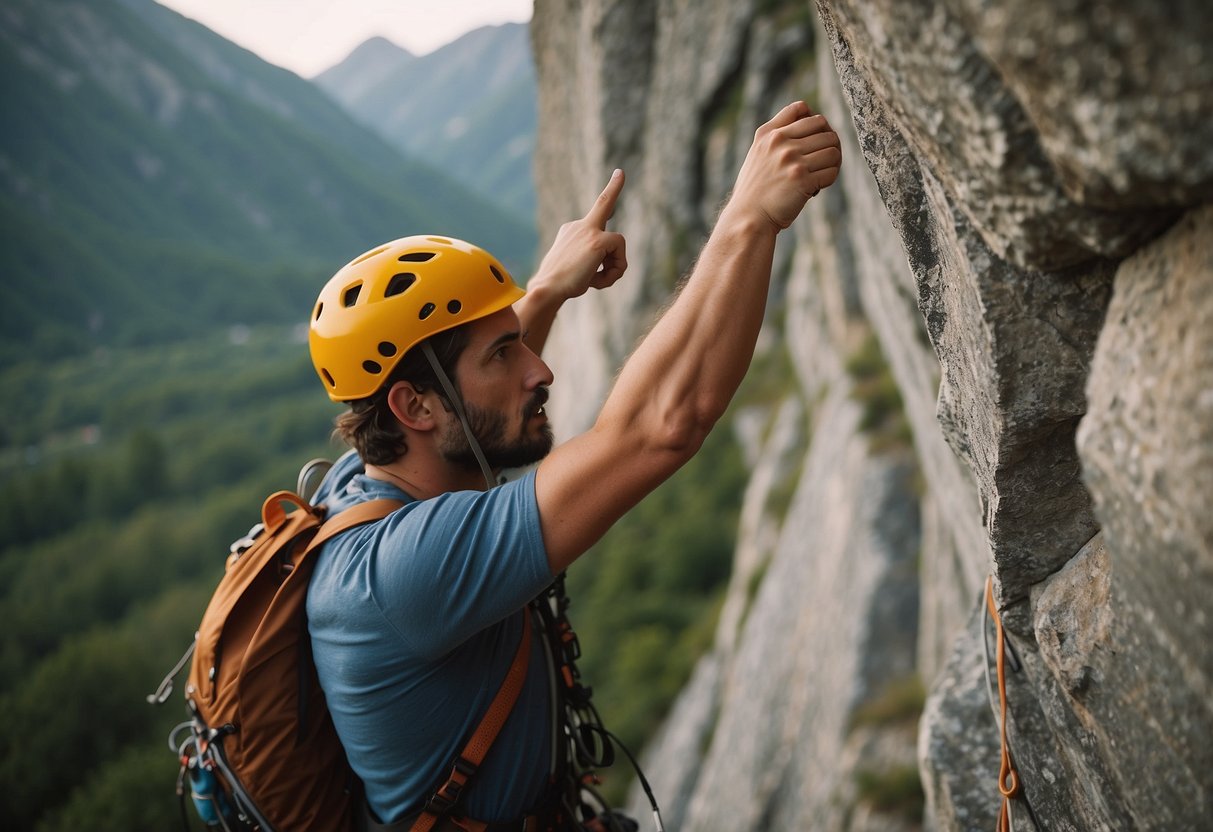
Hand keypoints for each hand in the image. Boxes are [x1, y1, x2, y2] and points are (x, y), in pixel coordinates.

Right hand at [530, 170, 627, 300]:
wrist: (546, 289)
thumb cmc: (558, 285)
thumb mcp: (573, 268)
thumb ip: (590, 261)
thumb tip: (610, 266)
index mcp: (571, 231)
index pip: (595, 210)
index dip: (609, 192)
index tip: (619, 174)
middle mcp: (579, 226)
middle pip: (605, 204)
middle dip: (614, 186)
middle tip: (620, 172)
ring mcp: (588, 231)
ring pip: (617, 244)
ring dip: (614, 266)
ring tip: (595, 280)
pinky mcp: (597, 241)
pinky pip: (620, 255)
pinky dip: (615, 270)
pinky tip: (598, 280)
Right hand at [726, 101, 840, 231]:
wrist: (749, 217)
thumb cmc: (756, 186)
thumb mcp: (758, 150)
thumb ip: (777, 128)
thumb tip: (807, 109)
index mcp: (770, 134)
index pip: (805, 110)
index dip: (816, 124)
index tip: (814, 140)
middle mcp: (781, 144)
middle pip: (825, 130)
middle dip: (829, 144)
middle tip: (823, 159)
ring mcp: (792, 162)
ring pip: (833, 150)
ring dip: (833, 163)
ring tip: (821, 172)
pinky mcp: (803, 181)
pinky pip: (832, 172)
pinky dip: (829, 179)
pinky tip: (817, 186)